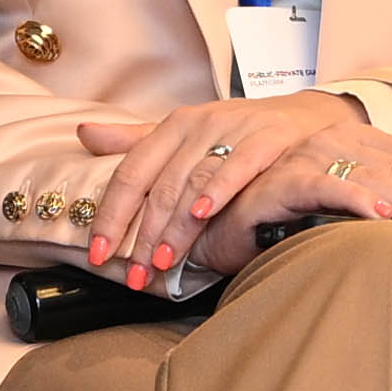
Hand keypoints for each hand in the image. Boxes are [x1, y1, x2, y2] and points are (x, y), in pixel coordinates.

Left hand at [67, 91, 372, 285]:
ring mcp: (231, 130)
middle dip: (141, 235)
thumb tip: (83, 134)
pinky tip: (201, 215)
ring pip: (191, 181)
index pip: (130, 174)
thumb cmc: (238, 132)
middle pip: (158, 186)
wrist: (308, 115)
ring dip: (173, 226)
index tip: (96, 254)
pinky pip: (237, 166)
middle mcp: (197, 126)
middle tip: (133, 275)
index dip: (110, 215)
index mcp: (172, 127)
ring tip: (161, 262)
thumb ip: (135, 139)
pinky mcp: (266, 138)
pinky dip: (216, 190)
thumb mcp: (185, 132)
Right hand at [203, 113, 391, 260]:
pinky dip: (351, 198)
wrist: (213, 223)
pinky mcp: (278, 182)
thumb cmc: (278, 222)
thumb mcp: (337, 216)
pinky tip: (378, 215)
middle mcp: (333, 144)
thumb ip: (375, 212)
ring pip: (369, 175)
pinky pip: (321, 187)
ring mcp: (306, 160)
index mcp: (353, 146)